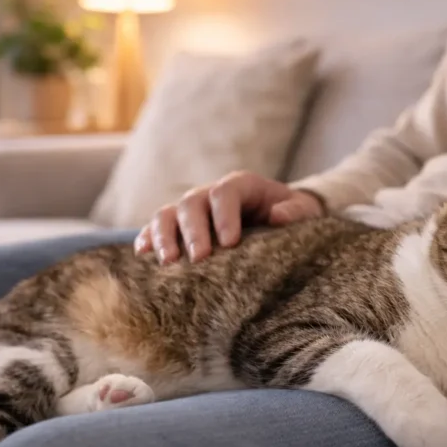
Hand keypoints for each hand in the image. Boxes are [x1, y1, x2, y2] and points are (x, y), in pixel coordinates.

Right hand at [134, 172, 324, 263]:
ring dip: (164, 236)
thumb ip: (295, 211)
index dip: (224, 215)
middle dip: (193, 231)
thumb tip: (277, 216)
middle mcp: (211, 194)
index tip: (230, 243)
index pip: (225, 192)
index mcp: (241, 185)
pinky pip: (156, 228)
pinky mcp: (179, 228)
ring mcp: (192, 210)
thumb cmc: (292, 217)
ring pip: (168, 214)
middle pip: (192, 204)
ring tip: (168, 261)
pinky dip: (148, 238)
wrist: (278, 219)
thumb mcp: (304, 212)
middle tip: (199, 258)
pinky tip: (143, 254)